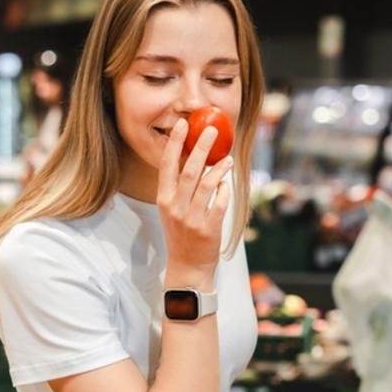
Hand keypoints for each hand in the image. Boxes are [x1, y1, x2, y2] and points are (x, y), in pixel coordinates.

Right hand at [157, 118, 232, 285]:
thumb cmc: (180, 235)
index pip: (167, 165)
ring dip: (219, 168)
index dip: (175, 143)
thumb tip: (192, 157)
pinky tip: (226, 183)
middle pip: (189, 170)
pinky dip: (225, 190)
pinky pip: (220, 202)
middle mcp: (176, 207)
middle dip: (201, 147)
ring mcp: (192, 218)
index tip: (183, 125)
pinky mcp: (209, 228)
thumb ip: (179, 187)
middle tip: (212, 131)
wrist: (187, 266)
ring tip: (227, 158)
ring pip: (207, 184)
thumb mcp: (172, 209)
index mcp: (164, 199)